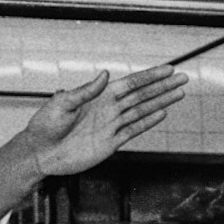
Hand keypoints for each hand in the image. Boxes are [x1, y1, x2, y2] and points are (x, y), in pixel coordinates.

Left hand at [15, 65, 188, 178]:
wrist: (40, 153)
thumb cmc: (45, 125)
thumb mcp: (62, 104)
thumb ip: (85, 91)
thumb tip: (104, 74)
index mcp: (99, 96)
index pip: (131, 83)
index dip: (150, 77)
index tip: (168, 70)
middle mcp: (108, 109)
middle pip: (142, 95)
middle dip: (163, 87)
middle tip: (183, 78)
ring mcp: (110, 125)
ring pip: (142, 111)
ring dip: (161, 102)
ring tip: (179, 94)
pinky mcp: (109, 143)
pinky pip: (133, 130)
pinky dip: (148, 122)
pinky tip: (161, 114)